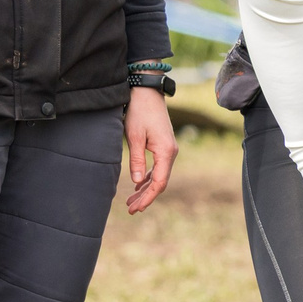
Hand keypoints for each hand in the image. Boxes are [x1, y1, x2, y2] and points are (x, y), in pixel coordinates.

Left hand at [123, 86, 177, 213]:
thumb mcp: (134, 136)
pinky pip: (158, 167)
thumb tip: (136, 182)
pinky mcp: (163, 145)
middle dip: (146, 197)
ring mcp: (169, 149)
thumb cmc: (139, 112)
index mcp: (166, 152)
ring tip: (131, 201)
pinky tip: (138, 184)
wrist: (147, 92)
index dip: (148, 198)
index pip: (159, 183)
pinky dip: (148, 178)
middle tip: (131, 209)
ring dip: (146, 188)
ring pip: (159, 175)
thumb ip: (136, 160)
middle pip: (160, 182)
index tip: (135, 208)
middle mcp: (171, 152)